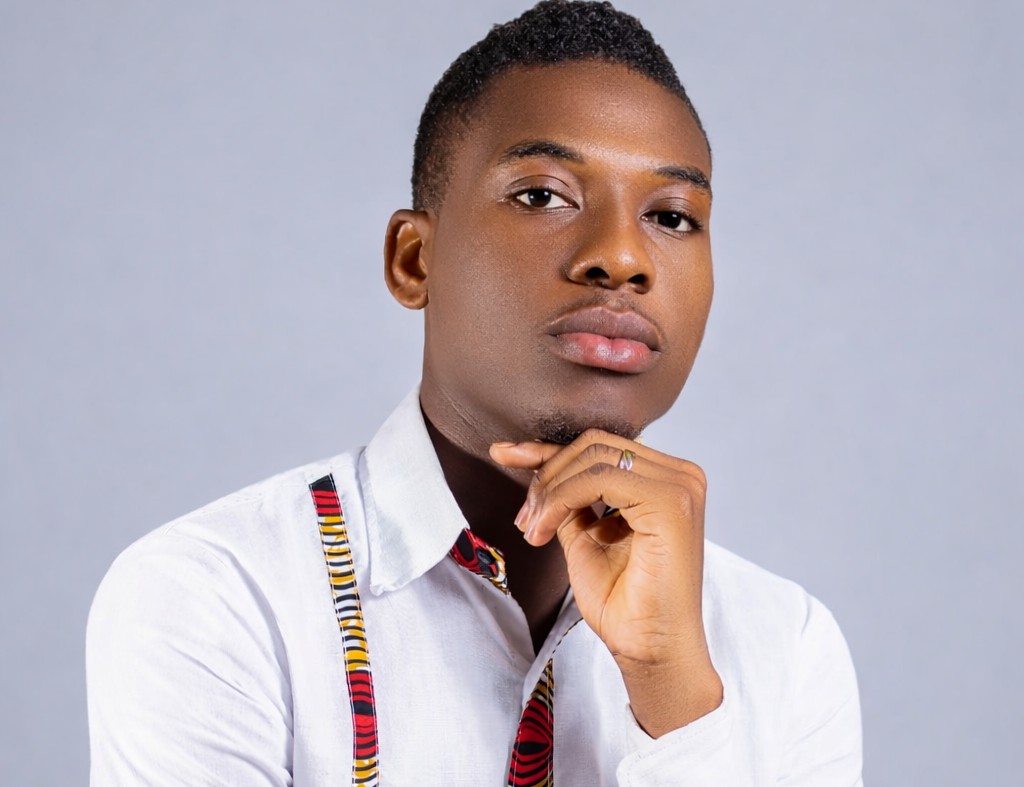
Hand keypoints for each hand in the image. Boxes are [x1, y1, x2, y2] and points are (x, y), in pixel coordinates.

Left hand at [489, 430, 722, 736]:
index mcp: (665, 480)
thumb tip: (532, 463)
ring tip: (532, 529)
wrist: (650, 651)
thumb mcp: (584, 535)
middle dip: (547, 475)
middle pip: (595, 445)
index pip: (600, 447)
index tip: (503, 454)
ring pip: (593, 457)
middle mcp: (680, 476)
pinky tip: (544, 530)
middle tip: (524, 518)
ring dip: (550, 491)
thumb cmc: (624, 604)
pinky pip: (598, 479)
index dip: (548, 450)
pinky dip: (561, 499)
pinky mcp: (671, 502)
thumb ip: (569, 497)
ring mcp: (680, 487)